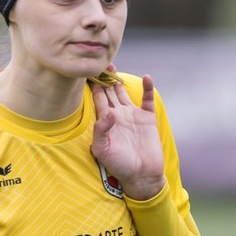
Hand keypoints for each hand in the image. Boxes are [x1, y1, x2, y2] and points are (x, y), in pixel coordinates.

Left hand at [91, 68, 166, 199]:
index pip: (97, 98)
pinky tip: (146, 78)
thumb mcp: (104, 151)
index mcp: (105, 121)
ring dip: (119, 79)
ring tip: (112, 64)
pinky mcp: (148, 118)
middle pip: (109, 91)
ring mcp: (133, 115)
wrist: (142, 175)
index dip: (92, 85)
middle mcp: (118, 115)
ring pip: (124, 92)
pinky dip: (147, 88)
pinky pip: (147, 99)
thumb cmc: (119, 166)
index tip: (87, 70)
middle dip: (103, 77)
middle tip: (98, 60)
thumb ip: (101, 131)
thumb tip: (108, 112)